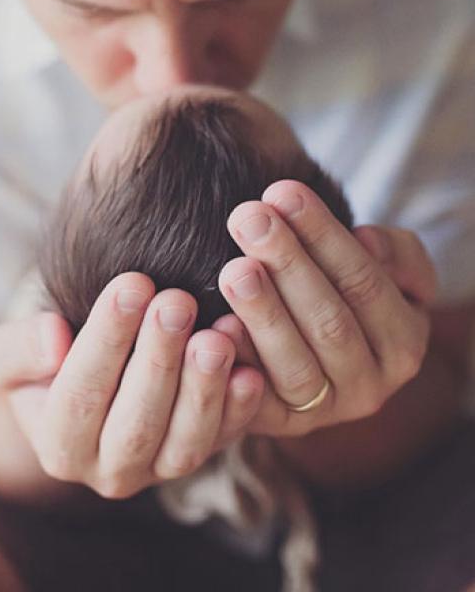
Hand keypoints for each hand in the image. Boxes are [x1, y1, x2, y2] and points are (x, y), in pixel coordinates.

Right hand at [0, 275, 263, 497]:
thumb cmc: (52, 348)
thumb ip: (17, 349)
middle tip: (177, 302)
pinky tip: (250, 366)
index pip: (80, 395)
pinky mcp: (205, 452)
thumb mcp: (12, 346)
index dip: (106, 341)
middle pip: (137, 423)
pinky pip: (227, 438)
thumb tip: (54, 342)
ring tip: (218, 335)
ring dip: (205, 389)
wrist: (91, 366)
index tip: (131, 284)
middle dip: (159, 361)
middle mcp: (110, 470)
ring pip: (187, 443)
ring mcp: (163, 468)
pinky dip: (241, 407)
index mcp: (59, 445)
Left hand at [213, 180, 435, 437]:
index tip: (283, 192)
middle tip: (248, 217)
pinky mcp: (278, 425)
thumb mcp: (387, 266)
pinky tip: (215, 327)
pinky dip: (238, 365)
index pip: (365, 284)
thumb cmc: (346, 288)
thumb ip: (394, 253)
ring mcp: (322, 412)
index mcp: (402, 344)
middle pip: (328, 323)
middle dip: (287, 265)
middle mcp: (369, 387)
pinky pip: (257, 402)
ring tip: (234, 268)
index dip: (323, 237)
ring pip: (294, 366)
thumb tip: (368, 241)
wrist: (313, 340)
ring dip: (263, 314)